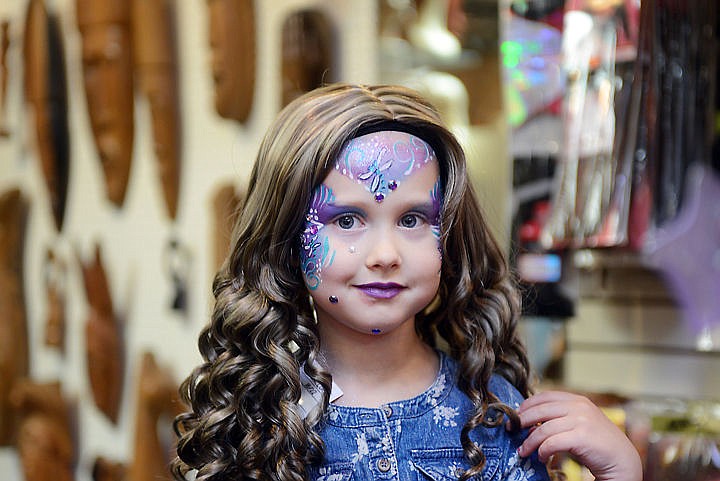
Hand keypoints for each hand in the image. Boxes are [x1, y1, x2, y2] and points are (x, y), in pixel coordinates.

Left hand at [516, 391, 641, 480]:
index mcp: (577, 400)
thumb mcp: (577, 424)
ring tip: (524, 451)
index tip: (516, 415)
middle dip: (522, 420)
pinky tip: (541, 458)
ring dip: (529, 442)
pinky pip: (551, 443)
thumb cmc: (597, 444)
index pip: (544, 396)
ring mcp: (581, 420)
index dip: (527, 405)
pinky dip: (542, 451)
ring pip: (543, 429)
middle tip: (512, 430)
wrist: (623, 460)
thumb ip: (557, 420)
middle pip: (540, 410)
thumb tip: (529, 425)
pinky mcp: (581, 437)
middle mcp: (579, 406)